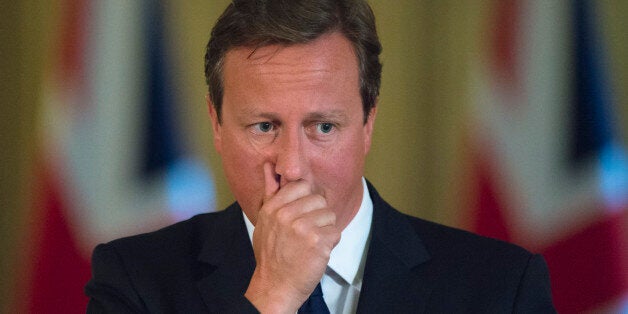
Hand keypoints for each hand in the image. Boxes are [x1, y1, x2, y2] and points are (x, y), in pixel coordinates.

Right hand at [244, 163, 340, 312]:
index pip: (301, 185)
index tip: (302, 214)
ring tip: (310, 243)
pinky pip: (335, 232)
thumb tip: (269, 165)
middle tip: (305, 234)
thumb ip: (270, 192)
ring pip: (329, 216)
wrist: (275, 285)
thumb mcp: (264, 220)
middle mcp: (286, 215)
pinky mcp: (318, 242)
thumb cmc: (271, 253)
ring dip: (325, 230)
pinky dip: (330, 243)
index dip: (306, 199)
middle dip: (317, 216)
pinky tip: (317, 252)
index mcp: (273, 207)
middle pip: (319, 200)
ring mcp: (302, 228)